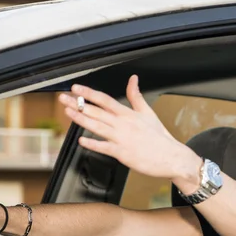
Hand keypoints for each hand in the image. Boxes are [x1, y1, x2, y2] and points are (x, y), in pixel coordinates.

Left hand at [58, 75, 201, 184]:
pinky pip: (103, 147)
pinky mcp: (122, 153)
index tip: (76, 88)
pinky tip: (81, 141)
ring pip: (97, 127)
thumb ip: (136, 96)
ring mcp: (122, 139)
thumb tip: (133, 79)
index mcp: (129, 114)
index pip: (106, 99)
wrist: (171, 157)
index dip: (89, 93)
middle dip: (78, 104)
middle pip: (97, 111)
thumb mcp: (148, 112)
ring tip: (68, 112)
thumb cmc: (160, 137)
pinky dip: (92, 144)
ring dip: (80, 119)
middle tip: (63, 98)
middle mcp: (123, 124)